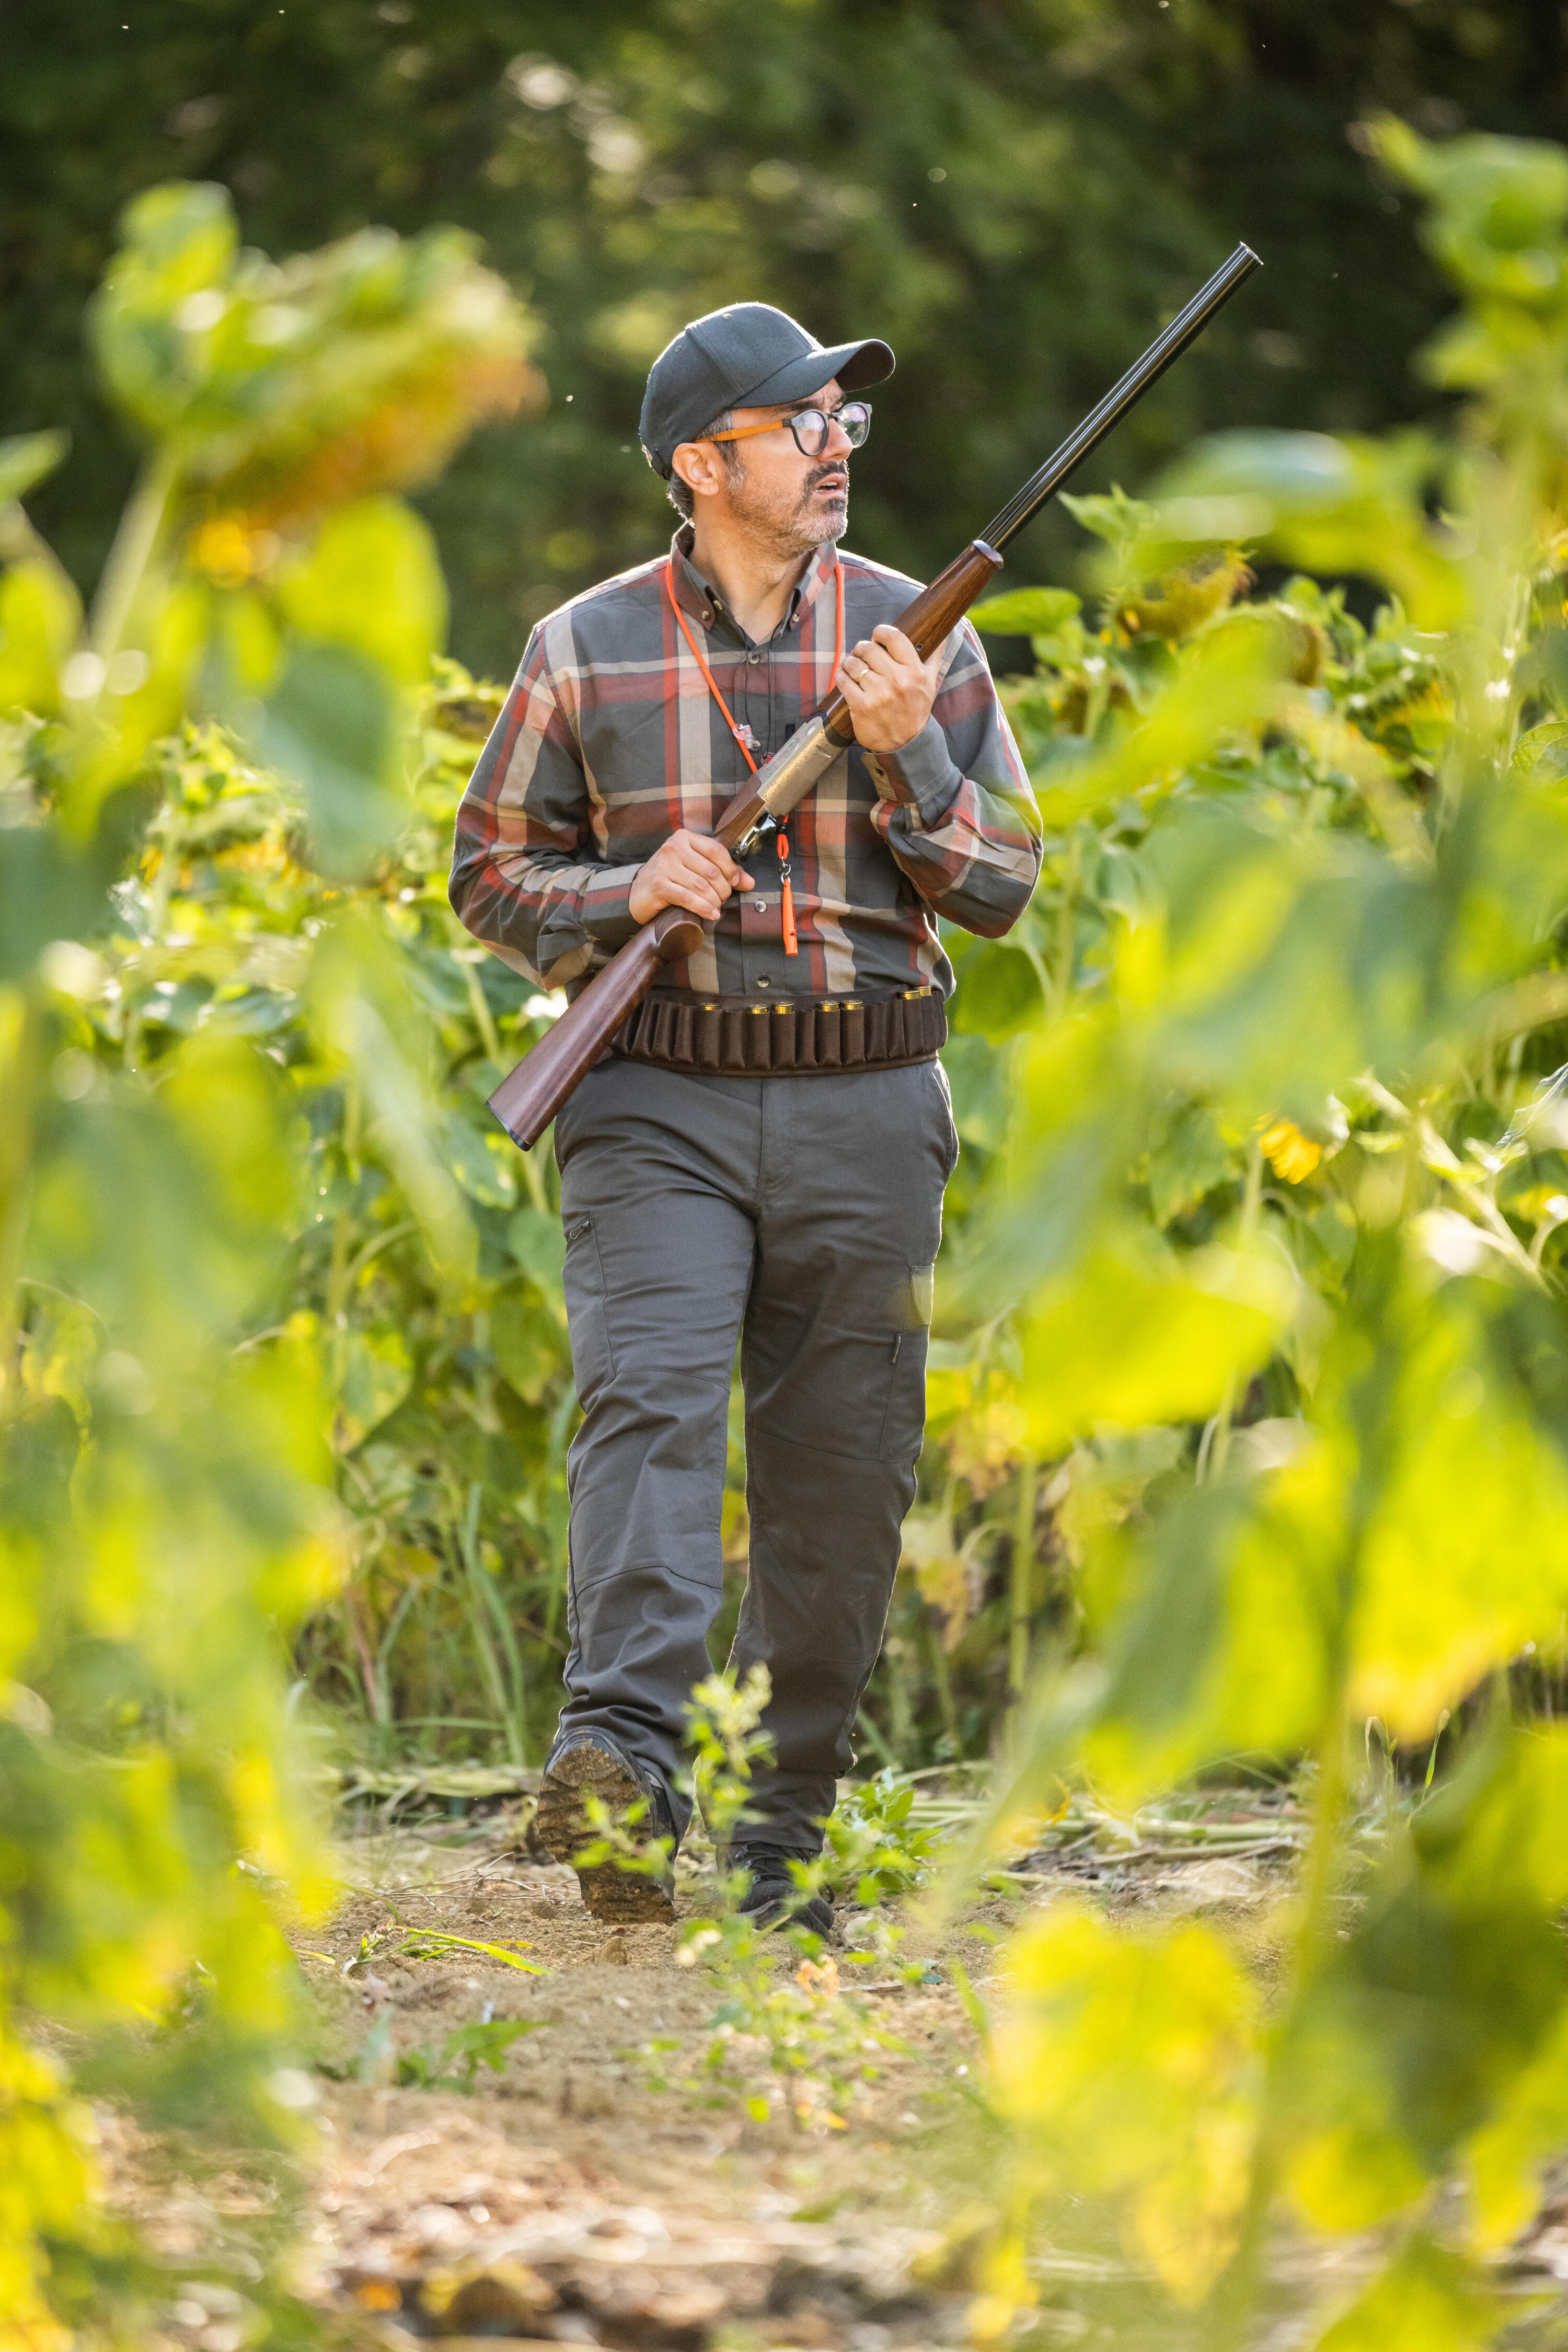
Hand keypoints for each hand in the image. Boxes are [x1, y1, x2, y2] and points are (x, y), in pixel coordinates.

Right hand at [628, 828, 753, 925]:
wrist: (636, 892)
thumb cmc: (669, 878)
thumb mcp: (693, 867)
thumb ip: (721, 871)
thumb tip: (750, 882)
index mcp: (684, 838)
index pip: (716, 850)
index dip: (730, 869)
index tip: (735, 883)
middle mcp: (673, 848)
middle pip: (711, 871)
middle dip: (723, 889)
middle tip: (723, 899)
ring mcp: (664, 867)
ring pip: (702, 886)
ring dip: (715, 900)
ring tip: (717, 907)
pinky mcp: (659, 886)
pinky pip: (689, 898)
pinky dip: (704, 908)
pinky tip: (711, 914)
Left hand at [838, 624, 942, 753]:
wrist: (905, 744)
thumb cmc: (915, 711)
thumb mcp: (930, 684)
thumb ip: (933, 658)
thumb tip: (941, 637)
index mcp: (914, 671)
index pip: (894, 637)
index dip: (881, 632)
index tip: (877, 636)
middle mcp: (897, 680)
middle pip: (869, 648)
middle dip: (861, 648)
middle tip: (861, 654)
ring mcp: (878, 694)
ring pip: (853, 663)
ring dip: (849, 662)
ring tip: (852, 666)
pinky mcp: (861, 706)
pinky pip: (843, 680)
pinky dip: (841, 676)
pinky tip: (845, 678)